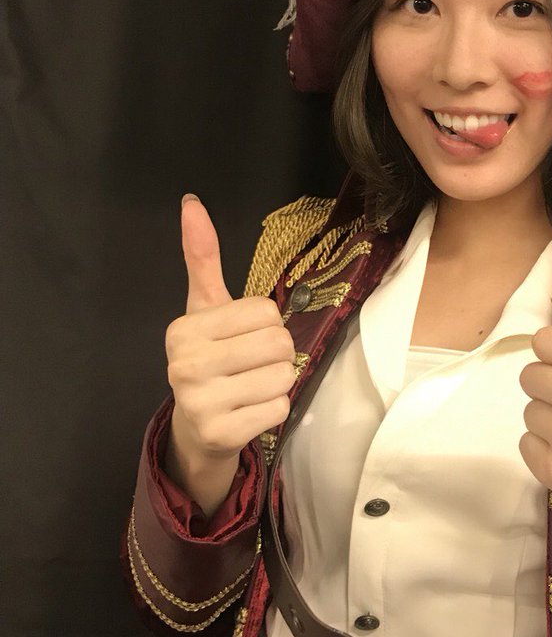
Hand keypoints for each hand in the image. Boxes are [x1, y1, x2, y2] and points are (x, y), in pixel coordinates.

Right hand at [163, 195, 295, 512]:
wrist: (197, 429)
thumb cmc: (209, 359)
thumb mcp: (204, 309)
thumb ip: (202, 258)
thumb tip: (191, 202)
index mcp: (183, 330)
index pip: (265, 311)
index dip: (266, 324)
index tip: (243, 337)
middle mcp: (186, 365)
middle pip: (278, 342)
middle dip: (278, 353)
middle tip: (254, 364)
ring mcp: (201, 403)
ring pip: (283, 376)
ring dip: (278, 382)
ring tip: (251, 387)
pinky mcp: (222, 434)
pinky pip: (280, 408)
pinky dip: (275, 409)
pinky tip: (251, 411)